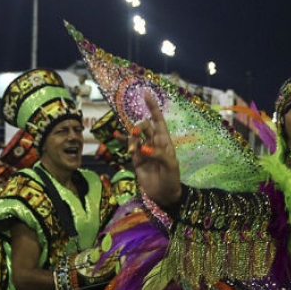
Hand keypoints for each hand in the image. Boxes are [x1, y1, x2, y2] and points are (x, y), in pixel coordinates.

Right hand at [130, 92, 181, 207]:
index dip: (153, 107)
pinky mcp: (136, 160)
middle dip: (139, 127)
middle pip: (144, 126)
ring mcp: (144, 151)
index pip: (159, 120)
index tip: (146, 94)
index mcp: (165, 141)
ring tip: (133, 152)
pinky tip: (118, 137)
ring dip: (132, 140)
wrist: (165, 195)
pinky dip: (124, 143)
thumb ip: (158, 154)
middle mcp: (154, 143)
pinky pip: (129, 148)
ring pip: (135, 137)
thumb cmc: (172, 179)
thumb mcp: (170, 165)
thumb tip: (143, 147)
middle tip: (135, 134)